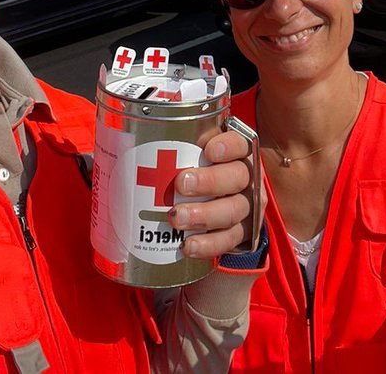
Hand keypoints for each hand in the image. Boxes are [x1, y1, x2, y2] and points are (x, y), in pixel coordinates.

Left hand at [168, 130, 263, 258]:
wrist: (222, 207)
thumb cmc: (199, 172)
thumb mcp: (194, 152)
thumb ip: (179, 144)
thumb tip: (136, 140)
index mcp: (238, 154)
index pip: (241, 144)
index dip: (229, 146)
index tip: (209, 150)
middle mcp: (248, 180)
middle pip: (238, 177)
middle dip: (210, 181)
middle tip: (181, 184)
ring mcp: (247, 208)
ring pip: (233, 210)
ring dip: (204, 215)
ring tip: (177, 217)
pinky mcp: (242, 234)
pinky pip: (228, 240)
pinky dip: (208, 244)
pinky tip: (188, 245)